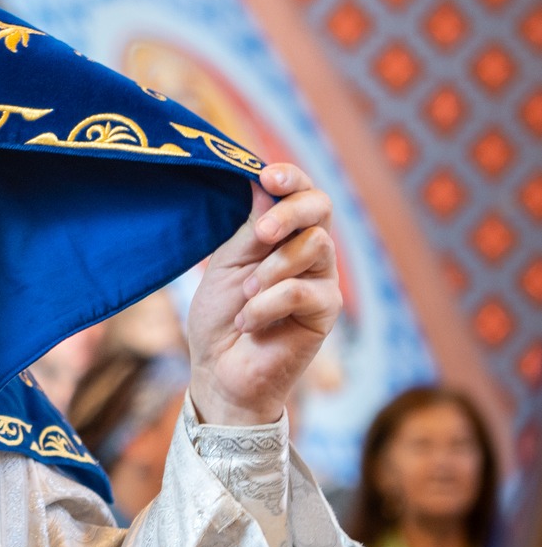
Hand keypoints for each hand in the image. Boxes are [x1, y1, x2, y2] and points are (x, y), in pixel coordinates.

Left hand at [186, 163, 339, 427]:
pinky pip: (302, 291)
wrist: (221, 370)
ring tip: (245, 296)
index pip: (300, 192)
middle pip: (321, 208)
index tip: (267, 176)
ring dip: (271, 270)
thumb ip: (249, 227)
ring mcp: (321, 279)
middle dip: (290, 213)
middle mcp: (309, 250)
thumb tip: (261, 182)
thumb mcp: (227, 264)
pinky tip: (249, 322)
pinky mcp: (325, 311)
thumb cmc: (221, 316)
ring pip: (315, 246)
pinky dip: (267, 304)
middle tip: (260, 234)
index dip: (291, 177)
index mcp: (283, 233)